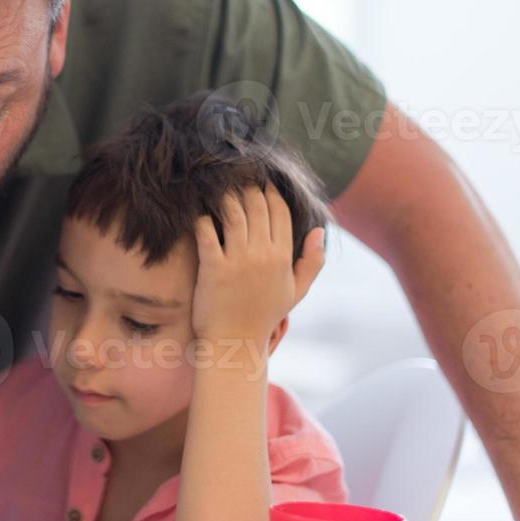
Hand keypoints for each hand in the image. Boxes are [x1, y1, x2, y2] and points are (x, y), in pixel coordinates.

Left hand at [190, 185, 325, 344]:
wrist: (235, 342)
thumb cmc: (263, 316)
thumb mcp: (296, 291)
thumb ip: (313, 262)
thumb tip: (319, 231)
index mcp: (283, 257)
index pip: (280, 211)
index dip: (269, 191)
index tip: (259, 181)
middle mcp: (262, 255)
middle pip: (256, 206)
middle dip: (246, 186)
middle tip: (235, 177)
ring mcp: (237, 260)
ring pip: (233, 213)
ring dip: (225, 195)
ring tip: (218, 187)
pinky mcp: (213, 267)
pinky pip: (206, 232)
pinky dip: (203, 218)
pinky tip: (200, 213)